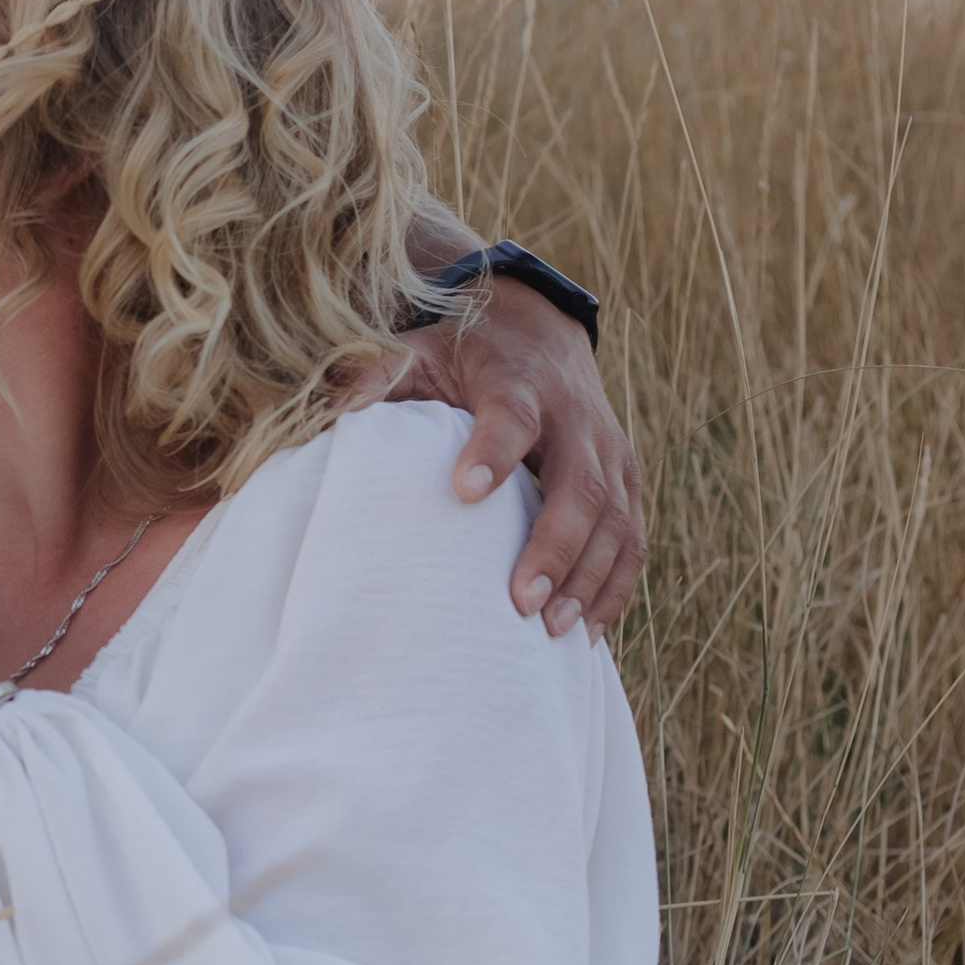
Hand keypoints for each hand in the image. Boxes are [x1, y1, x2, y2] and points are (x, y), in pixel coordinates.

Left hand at [391, 279, 645, 638]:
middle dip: (556, 546)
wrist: (543, 331)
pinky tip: (587, 633)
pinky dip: (615, 586)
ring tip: (553, 630)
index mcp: (520, 383)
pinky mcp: (625, 481)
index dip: (494, 452)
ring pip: (614, 518)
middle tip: (521, 603)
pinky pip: (632, 538)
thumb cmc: (469, 356)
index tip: (465, 492)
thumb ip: (382, 377)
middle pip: (580, 485)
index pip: (513, 417)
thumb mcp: (423, 351)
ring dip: (588, 577)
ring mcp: (609, 451)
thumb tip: (332, 414)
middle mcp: (576, 418)